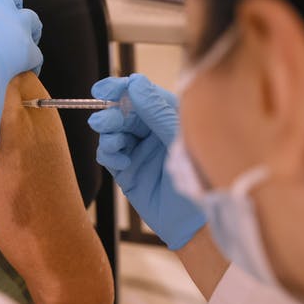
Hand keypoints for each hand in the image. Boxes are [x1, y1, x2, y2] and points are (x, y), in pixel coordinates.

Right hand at [87, 74, 205, 248]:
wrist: (196, 220)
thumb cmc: (200, 175)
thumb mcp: (179, 136)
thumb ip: (155, 110)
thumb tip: (134, 83)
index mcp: (168, 116)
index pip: (140, 93)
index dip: (120, 88)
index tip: (103, 89)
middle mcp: (152, 130)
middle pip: (121, 111)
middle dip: (110, 114)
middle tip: (103, 122)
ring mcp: (138, 149)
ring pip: (111, 131)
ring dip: (108, 134)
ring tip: (115, 144)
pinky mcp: (126, 170)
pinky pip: (107, 154)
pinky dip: (109, 154)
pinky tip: (122, 161)